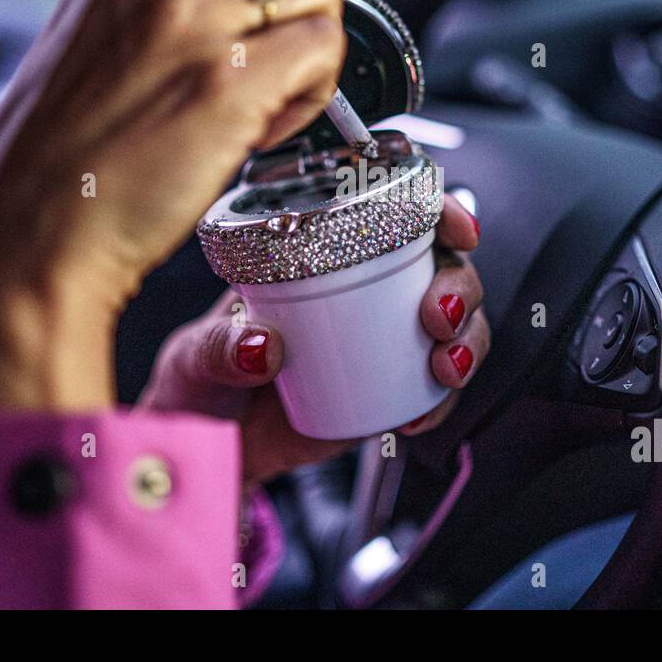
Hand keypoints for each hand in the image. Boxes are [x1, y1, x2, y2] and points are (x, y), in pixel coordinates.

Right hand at [0, 0, 345, 409]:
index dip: (272, 0)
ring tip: (265, 115)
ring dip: (313, 57)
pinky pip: (322, 50)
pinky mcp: (229, 79)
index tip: (251, 56)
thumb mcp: (92, 57)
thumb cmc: (59, 174)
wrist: (27, 241)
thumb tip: (237, 29)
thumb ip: (158, 25)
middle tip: (273, 85)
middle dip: (304, 17)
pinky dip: (314, 96)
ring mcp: (193, 22)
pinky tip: (262, 137)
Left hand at [139, 194, 488, 487]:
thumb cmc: (196, 385)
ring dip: (467, 340)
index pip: (391, 213)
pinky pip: (435, 388)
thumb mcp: (193, 357)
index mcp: (318, 255)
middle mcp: (360, 291)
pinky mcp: (387, 392)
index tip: (454, 225)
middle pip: (441, 267)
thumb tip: (264, 346)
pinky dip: (442, 400)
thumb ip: (219, 349)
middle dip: (459, 284)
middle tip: (437, 316)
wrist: (202, 451)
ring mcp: (380, 341)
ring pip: (453, 324)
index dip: (437, 210)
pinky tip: (420, 414)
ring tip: (443, 366)